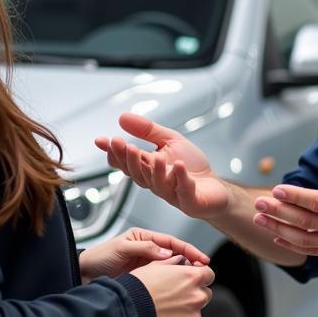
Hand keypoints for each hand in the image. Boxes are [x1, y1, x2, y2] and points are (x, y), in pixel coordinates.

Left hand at [79, 228, 209, 282]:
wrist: (82, 275)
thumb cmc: (98, 258)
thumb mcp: (121, 248)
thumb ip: (144, 248)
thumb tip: (166, 253)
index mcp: (144, 238)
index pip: (172, 242)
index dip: (189, 250)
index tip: (201, 259)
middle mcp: (147, 251)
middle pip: (175, 255)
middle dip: (191, 263)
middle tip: (203, 272)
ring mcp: (146, 267)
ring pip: (170, 270)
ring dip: (182, 275)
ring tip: (193, 283)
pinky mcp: (143, 281)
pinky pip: (161, 281)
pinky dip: (171, 285)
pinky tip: (177, 291)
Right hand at [94, 113, 230, 219]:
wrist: (216, 188)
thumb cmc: (192, 166)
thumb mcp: (169, 141)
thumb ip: (147, 130)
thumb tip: (122, 117)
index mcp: (149, 168)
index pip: (126, 162)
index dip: (114, 152)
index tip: (102, 140)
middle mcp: (156, 182)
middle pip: (137, 173)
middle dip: (128, 159)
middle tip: (121, 144)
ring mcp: (172, 192)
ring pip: (157, 183)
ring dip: (153, 169)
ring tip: (152, 156)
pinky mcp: (189, 200)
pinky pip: (183, 189)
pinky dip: (180, 177)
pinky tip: (178, 166)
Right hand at [131, 259, 215, 316]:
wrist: (129, 311)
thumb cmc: (140, 288)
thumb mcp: (157, 265)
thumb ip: (175, 262)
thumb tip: (182, 262)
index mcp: (193, 277)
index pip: (209, 274)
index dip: (200, 275)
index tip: (193, 278)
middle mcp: (197, 296)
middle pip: (205, 294)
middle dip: (194, 293)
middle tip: (176, 294)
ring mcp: (193, 316)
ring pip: (196, 311)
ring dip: (186, 309)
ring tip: (167, 308)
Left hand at [251, 144, 317, 267]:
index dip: (296, 196)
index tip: (276, 189)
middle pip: (306, 221)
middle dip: (279, 212)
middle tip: (258, 204)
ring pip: (307, 239)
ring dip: (280, 229)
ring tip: (260, 220)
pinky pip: (316, 252)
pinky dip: (295, 246)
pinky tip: (279, 237)